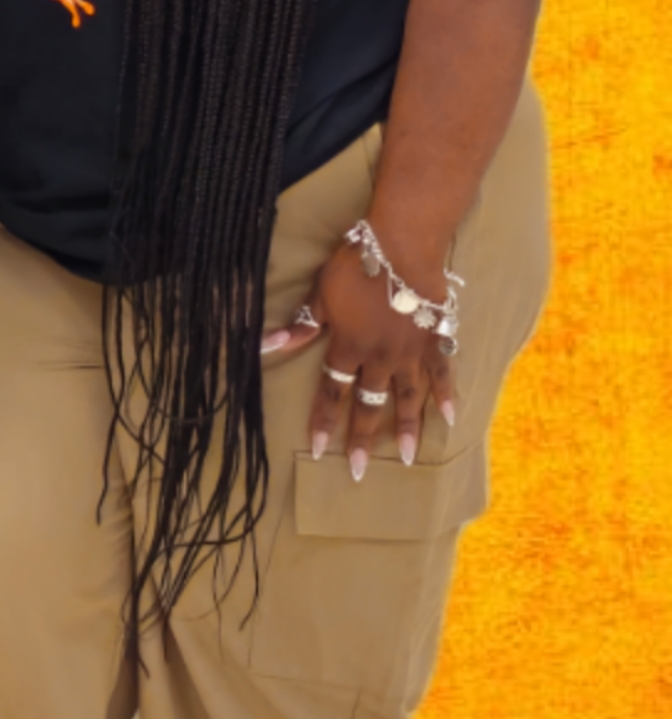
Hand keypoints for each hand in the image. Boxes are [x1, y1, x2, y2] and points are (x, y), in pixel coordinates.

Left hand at [266, 240, 457, 479]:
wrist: (402, 246)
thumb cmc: (354, 266)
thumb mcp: (320, 294)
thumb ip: (302, 326)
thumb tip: (267, 346)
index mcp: (348, 348)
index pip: (332, 392)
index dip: (324, 421)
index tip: (318, 450)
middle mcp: (381, 358)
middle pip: (370, 404)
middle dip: (363, 439)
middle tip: (360, 472)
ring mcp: (412, 352)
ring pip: (409, 398)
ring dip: (408, 428)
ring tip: (410, 458)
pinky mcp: (436, 340)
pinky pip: (443, 374)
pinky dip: (447, 395)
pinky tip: (452, 418)